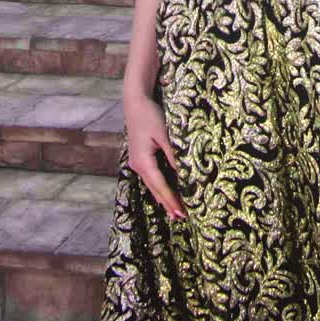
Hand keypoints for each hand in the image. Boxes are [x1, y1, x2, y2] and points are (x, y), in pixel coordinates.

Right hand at [123, 93, 186, 220]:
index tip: (182, 213)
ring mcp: (137, 162)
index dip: (171, 200)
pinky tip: (163, 193)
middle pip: (155, 189)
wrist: (135, 101)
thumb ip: (174, 155)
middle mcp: (137, 165)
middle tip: (181, 218)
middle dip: (168, 203)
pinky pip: (150, 177)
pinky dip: (159, 187)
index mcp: (143, 161)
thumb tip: (184, 173)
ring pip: (152, 184)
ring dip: (163, 197)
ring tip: (174, 211)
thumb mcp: (165, 134)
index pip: (160, 186)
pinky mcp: (139, 157)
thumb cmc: (151, 115)